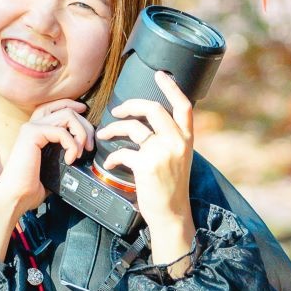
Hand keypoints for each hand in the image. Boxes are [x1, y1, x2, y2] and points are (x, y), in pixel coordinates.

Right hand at [0, 98, 94, 214]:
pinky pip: (62, 131)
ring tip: (80, 153)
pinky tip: (70, 159)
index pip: (55, 107)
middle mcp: (32, 125)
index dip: (71, 105)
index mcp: (35, 131)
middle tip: (89, 146)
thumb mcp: (52, 168)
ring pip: (67, 115)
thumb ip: (62, 156)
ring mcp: (31, 128)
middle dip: (84, 125)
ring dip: (81, 133)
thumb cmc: (29, 187)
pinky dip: (72, 145)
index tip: (85, 111)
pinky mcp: (32, 134)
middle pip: (66, 109)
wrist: (15, 196)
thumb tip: (81, 156)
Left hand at [95, 71, 195, 266]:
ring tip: (103, 134)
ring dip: (114, 128)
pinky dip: (111, 156)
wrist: (171, 215)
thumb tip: (150, 124)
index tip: (160, 75)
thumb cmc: (171, 187)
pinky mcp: (146, 165)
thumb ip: (169, 139)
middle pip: (153, 108)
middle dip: (131, 105)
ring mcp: (162, 152)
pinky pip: (122, 152)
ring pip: (133, 127)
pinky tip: (108, 163)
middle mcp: (177, 142)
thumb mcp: (179, 159)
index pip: (184, 105)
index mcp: (187, 139)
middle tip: (117, 110)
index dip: (172, 87)